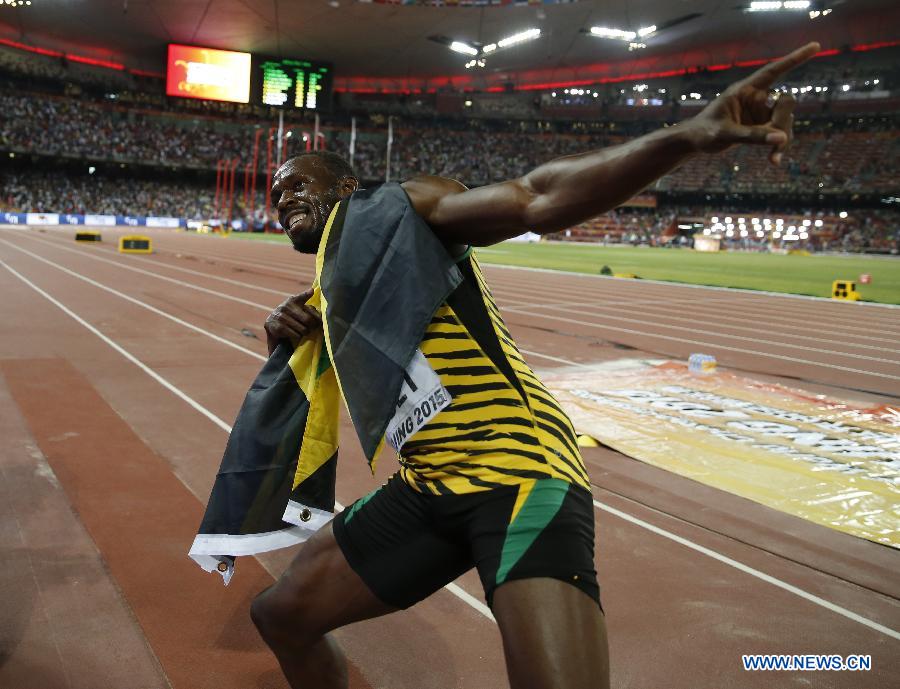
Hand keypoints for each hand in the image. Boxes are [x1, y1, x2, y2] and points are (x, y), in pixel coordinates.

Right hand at [264, 288, 321, 354]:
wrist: (272, 324)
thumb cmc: (289, 313)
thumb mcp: (296, 304)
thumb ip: (304, 297)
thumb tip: (312, 290)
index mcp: (292, 300)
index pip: (309, 308)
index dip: (317, 316)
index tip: (319, 321)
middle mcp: (286, 307)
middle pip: (308, 320)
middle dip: (312, 326)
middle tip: (312, 328)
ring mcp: (281, 317)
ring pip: (303, 329)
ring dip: (305, 332)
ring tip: (303, 331)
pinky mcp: (279, 328)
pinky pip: (296, 335)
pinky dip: (298, 336)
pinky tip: (295, 334)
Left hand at [684, 42, 819, 164]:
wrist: (695, 142)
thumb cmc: (704, 132)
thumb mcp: (725, 134)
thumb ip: (752, 136)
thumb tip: (781, 138)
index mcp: (745, 90)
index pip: (773, 71)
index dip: (795, 59)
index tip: (816, 46)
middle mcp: (756, 98)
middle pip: (785, 103)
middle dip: (783, 122)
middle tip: (776, 142)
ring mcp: (760, 112)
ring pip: (785, 121)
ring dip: (783, 139)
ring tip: (774, 158)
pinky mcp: (761, 126)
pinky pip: (778, 134)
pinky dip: (778, 146)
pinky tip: (774, 160)